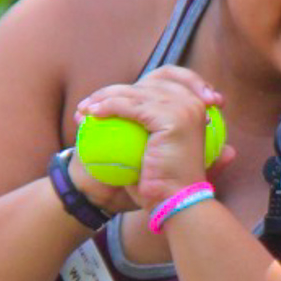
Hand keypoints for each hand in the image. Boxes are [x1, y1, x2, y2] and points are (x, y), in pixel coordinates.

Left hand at [76, 66, 234, 208]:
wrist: (177, 202)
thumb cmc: (164, 181)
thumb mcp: (158, 149)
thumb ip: (149, 129)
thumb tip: (124, 118)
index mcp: (196, 106)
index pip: (166, 77)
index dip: (134, 84)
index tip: (106, 99)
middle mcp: (193, 102)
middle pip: (146, 82)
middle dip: (112, 91)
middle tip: (87, 105)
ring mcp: (185, 108)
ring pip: (135, 93)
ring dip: (104, 97)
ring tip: (84, 110)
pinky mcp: (173, 118)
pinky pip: (131, 106)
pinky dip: (108, 107)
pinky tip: (92, 114)